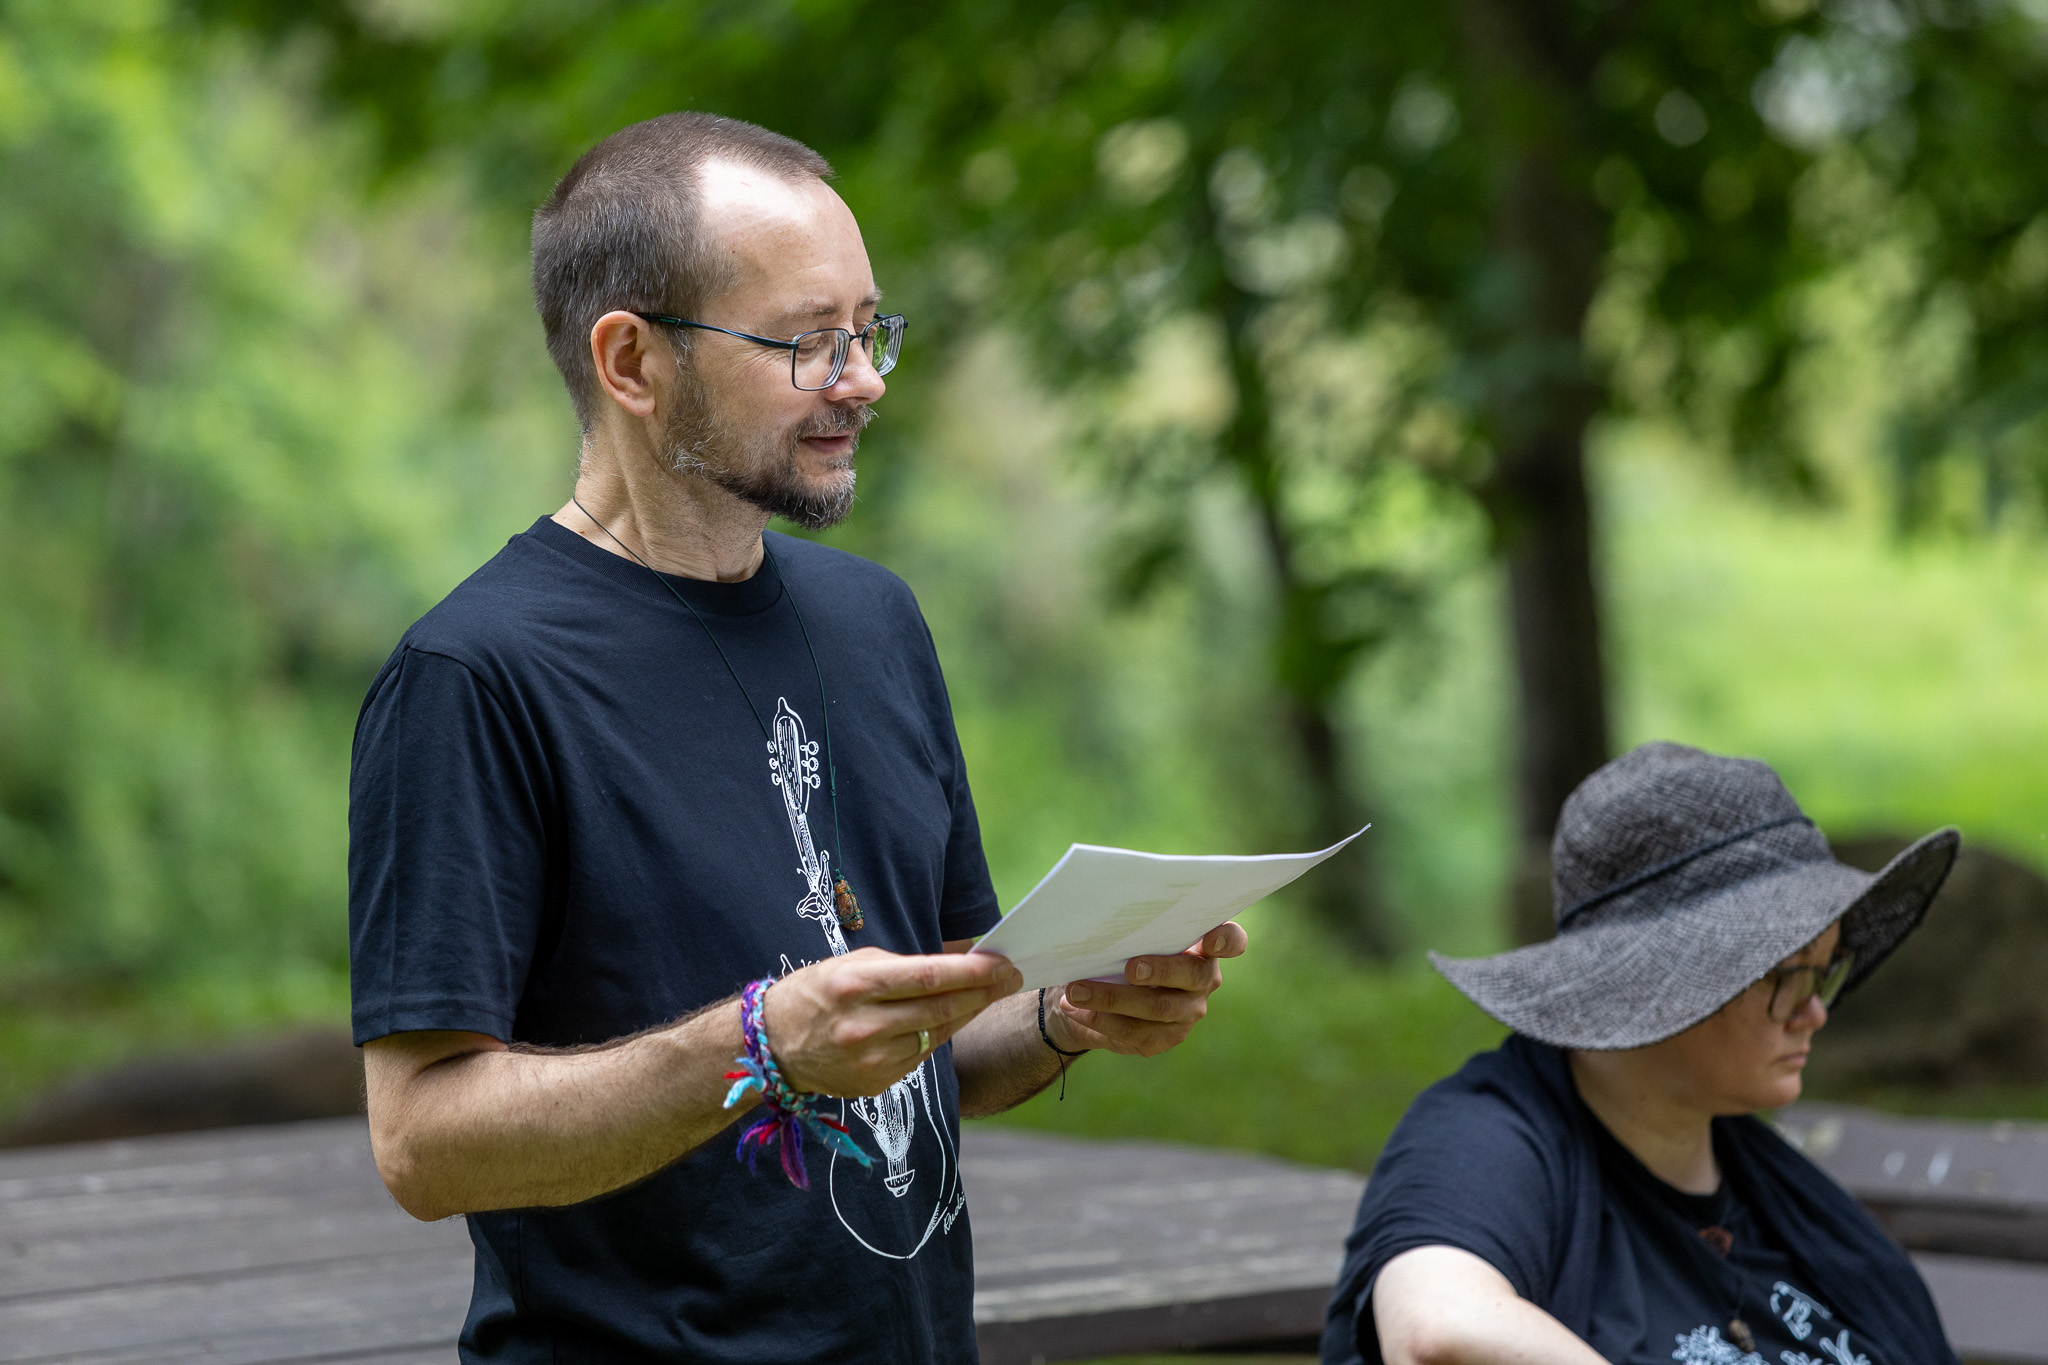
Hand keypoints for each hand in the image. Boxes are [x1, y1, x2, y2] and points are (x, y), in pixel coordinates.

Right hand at [763, 947, 1022, 1096]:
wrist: (773, 1046)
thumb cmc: (817, 993)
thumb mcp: (855, 964)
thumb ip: (905, 966)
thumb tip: (961, 962)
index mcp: (858, 985)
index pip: (931, 977)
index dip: (974, 971)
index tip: (1003, 962)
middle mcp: (865, 1026)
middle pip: (943, 1008)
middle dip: (985, 992)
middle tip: (1012, 977)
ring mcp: (872, 1060)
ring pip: (938, 1033)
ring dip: (969, 1013)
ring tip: (988, 995)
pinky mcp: (877, 1083)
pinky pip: (922, 1055)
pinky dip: (939, 1035)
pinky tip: (948, 1019)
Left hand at [1050, 922, 1247, 1057]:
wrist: (1094, 993)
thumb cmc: (1115, 949)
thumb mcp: (1123, 934)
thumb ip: (1128, 927)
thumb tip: (1099, 920)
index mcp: (1202, 946)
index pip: (1231, 941)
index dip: (1227, 940)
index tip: (1210, 938)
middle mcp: (1203, 980)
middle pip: (1192, 975)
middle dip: (1160, 970)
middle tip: (1129, 967)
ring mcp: (1187, 1012)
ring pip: (1157, 1009)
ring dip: (1113, 999)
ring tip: (1076, 991)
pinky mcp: (1165, 1038)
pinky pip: (1136, 1033)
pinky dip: (1102, 1020)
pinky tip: (1077, 1010)